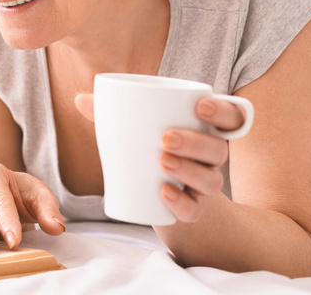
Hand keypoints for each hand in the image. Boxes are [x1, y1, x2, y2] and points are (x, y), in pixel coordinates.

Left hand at [74, 93, 246, 223]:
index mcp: (203, 130)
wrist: (157, 197)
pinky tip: (164, 193)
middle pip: (218, 149)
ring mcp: (203, 185)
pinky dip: (182, 203)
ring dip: (189, 171)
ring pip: (212, 180)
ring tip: (162, 162)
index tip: (200, 105)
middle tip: (166, 138)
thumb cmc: (148, 150)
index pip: (230, 117)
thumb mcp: (134, 130)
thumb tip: (80, 99)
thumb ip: (110, 113)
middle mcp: (211, 157)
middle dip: (195, 143)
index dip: (222, 110)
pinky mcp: (192, 209)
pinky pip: (196, 211)